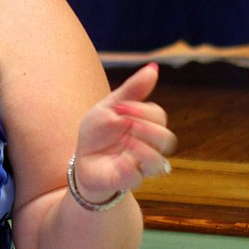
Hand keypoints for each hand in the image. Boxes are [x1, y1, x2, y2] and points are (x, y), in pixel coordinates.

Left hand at [72, 63, 176, 202]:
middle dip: (147, 129)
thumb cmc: (98, 133)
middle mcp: (148, 146)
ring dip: (141, 148)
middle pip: (167, 139)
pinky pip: (136, 177)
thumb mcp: (109, 106)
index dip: (141, 110)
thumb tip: (153, 68)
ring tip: (124, 140)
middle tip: (126, 123)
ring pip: (158, 162)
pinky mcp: (126, 181)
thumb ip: (132, 89)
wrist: (81, 159)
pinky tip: (115, 159)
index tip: (119, 107)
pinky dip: (127, 167)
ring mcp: (139, 165)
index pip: (158, 116)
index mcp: (145, 126)